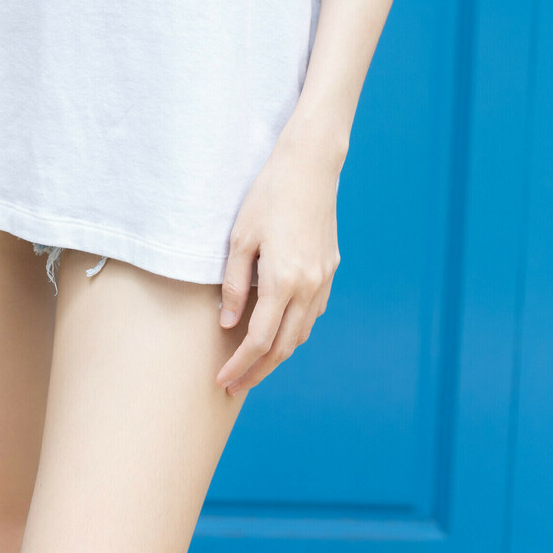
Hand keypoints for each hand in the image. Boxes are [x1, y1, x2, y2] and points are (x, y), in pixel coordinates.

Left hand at [214, 122, 344, 395]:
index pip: (259, 341)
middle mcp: (309, 287)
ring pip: (302, 333)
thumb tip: (227, 324)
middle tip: (234, 385)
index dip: (240, 365)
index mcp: (283, 281)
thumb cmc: (268, 197)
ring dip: (278, 354)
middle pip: (284, 347)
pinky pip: (312, 313)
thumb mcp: (239, 239)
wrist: (309, 166)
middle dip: (258, 371)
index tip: (222, 380)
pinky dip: (294, 330)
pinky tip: (277, 330)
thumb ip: (233, 285)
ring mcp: (324, 279)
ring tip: (252, 364)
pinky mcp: (330, 269)